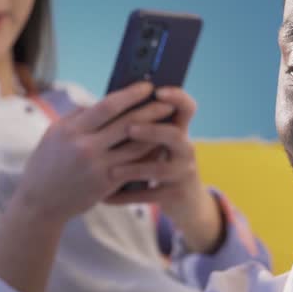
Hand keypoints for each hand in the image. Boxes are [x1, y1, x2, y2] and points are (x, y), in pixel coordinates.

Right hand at [9, 81, 172, 226]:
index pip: (107, 106)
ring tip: (169, 124)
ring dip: (155, 134)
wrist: (39, 203)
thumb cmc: (46, 164)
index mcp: (72, 130)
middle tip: (167, 102)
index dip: (130, 94)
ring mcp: (98, 168)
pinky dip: (148, 156)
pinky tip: (159, 148)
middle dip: (150, 111)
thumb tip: (104, 101)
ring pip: (136, 147)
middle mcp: (86, 148)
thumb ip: (78, 117)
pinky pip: (134, 167)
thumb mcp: (54, 134)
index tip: (146, 86)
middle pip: (127, 124)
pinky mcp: (106, 185)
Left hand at [104, 87, 223, 253]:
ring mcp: (182, 173)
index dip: (177, 97)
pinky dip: (126, 197)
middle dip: (151, 131)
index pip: (186, 107)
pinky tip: (106, 198)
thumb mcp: (156, 142)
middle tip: (129, 129)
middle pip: (174, 135)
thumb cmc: (159, 163)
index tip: (158, 91)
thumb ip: (140, 124)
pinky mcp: (175, 195)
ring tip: (112, 170)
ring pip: (160, 168)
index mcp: (179, 129)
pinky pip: (149, 195)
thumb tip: (106, 102)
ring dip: (135, 168)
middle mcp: (185, 148)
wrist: (184, 201)